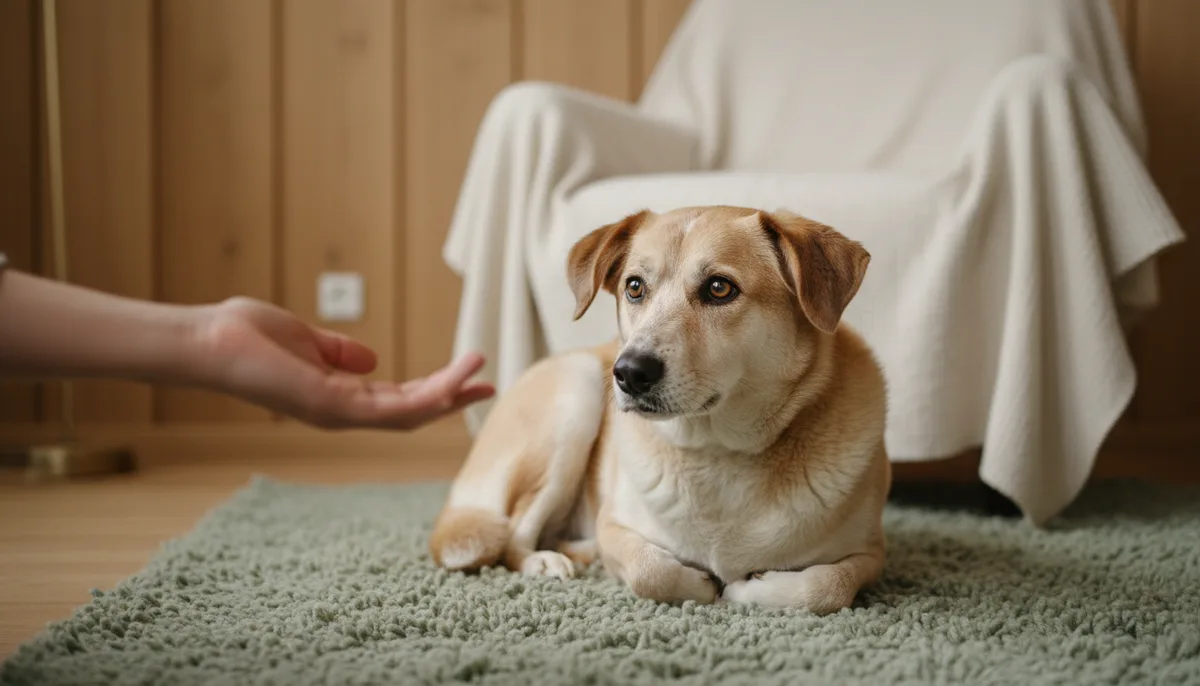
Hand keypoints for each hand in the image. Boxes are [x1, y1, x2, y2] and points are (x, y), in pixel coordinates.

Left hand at [191, 297, 493, 429]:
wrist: (208, 341)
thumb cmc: (244, 336)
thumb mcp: (305, 339)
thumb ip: (338, 351)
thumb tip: (371, 359)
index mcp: (337, 396)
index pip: (396, 399)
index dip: (434, 390)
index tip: (467, 374)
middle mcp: (341, 411)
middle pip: (411, 413)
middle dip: (451, 399)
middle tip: (489, 385)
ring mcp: (338, 413)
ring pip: (409, 414)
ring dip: (449, 396)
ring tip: (482, 374)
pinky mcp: (332, 406)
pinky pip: (393, 408)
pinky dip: (429, 395)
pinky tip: (453, 380)